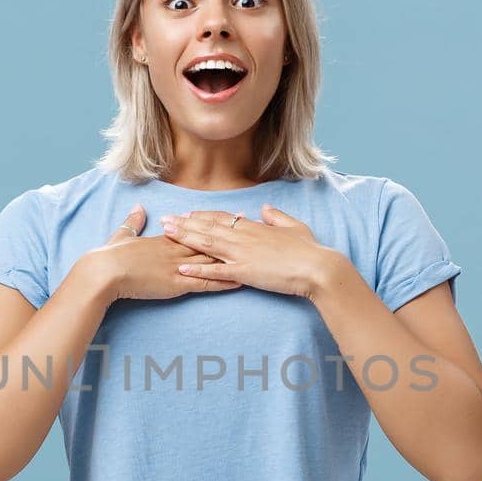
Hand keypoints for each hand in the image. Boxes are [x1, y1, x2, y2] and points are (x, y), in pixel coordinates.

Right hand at [80, 205, 243, 302]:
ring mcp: (178, 266)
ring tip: (252, 251)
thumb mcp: (123, 235)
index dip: (214, 223)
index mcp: (164, 239)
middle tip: (250, 224)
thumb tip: (138, 209)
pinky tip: (239, 281)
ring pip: (211, 260)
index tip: (230, 216)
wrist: (105, 271)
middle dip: (231, 233)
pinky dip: (223, 282)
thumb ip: (133, 223)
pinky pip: (205, 283)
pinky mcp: (176, 283)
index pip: (195, 229)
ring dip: (233, 256)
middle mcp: (175, 249)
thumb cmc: (110, 256)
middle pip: (209, 239)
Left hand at [158, 205, 336, 298]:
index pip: (222, 218)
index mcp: (254, 227)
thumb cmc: (309, 249)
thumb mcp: (293, 226)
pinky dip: (198, 269)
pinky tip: (182, 267)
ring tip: (166, 234)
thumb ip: (276, 216)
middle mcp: (244, 237)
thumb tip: (265, 208)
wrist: (317, 267)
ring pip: (207, 244)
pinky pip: (215, 271)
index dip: (203, 216)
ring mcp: (242, 254)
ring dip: (185, 239)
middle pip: (208, 228)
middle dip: (184, 224)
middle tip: (164, 221)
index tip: (187, 214)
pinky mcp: (244, 272)